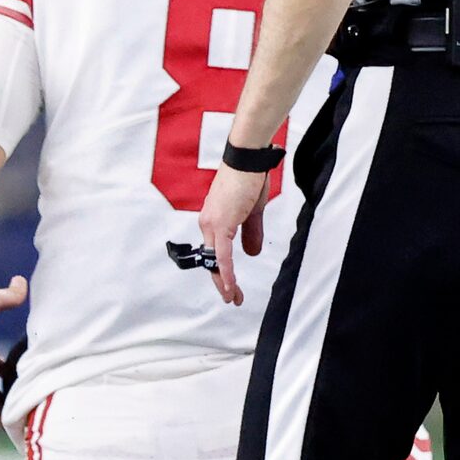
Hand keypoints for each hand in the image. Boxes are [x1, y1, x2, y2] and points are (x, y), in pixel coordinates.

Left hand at [196, 164, 270, 306]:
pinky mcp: (220, 223)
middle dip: (221, 282)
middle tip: (231, 298)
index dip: (222, 272)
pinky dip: (225, 270)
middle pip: (211, 260)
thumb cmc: (248, 179)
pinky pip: (221, 254)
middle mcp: (208, 223)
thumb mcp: (252, 213)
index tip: (231, 287)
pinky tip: (229, 284)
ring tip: (232, 297)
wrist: (247, 160)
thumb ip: (251, 234)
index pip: (215, 253)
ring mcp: (211, 224)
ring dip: (224, 281)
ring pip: (215, 260)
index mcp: (214, 221)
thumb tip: (251, 253)